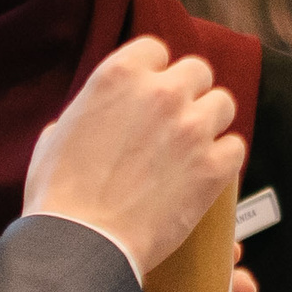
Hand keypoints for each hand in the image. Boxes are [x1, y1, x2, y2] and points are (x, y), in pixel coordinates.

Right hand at [24, 36, 241, 281]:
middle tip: (178, 120)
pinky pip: (235, 148)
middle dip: (189, 93)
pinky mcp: (213, 167)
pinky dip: (224, 160)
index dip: (155, 72)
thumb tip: (95, 117)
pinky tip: (207, 174)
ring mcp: (191, 128)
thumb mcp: (56, 135)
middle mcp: (161, 93)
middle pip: (198, 71)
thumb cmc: (60, 195)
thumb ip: (87, 113)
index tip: (152, 92)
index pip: (156, 50)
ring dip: (211, 122)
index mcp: (119, 75)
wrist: (82, 241)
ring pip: (223, 104)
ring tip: (195, 147)